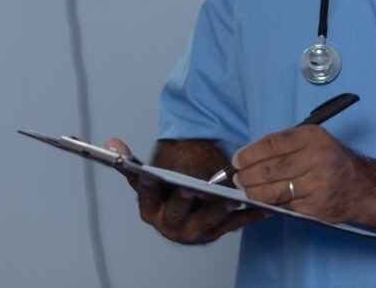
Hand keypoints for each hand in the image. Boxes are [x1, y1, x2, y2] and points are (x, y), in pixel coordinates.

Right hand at [105, 137, 265, 244]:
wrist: (185, 216)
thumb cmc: (166, 195)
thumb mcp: (148, 180)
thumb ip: (131, 162)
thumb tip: (111, 142)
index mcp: (151, 211)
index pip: (147, 197)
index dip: (148, 186)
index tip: (150, 174)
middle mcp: (171, 225)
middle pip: (178, 214)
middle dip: (185, 201)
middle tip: (192, 187)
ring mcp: (195, 232)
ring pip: (209, 222)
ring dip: (221, 210)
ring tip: (234, 197)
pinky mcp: (217, 232)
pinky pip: (235, 224)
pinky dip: (250, 215)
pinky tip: (264, 206)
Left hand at [231, 126, 374, 223]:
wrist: (363, 188)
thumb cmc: (335, 162)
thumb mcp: (315, 141)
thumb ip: (286, 144)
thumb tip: (250, 154)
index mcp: (313, 137)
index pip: (271, 144)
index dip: (248, 153)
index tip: (237, 159)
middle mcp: (315, 159)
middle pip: (268, 168)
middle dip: (246, 175)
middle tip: (237, 177)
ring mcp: (315, 184)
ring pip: (272, 191)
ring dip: (253, 192)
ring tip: (246, 189)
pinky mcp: (314, 206)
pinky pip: (283, 206)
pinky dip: (268, 204)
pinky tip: (262, 200)